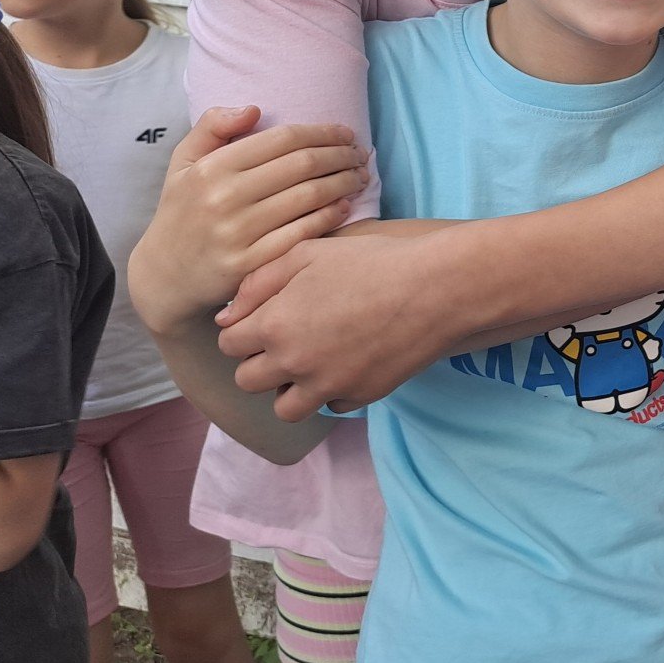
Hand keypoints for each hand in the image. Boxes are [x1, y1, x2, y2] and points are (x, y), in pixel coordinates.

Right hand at [128, 107, 365, 332]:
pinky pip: (303, 234)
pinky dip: (331, 216)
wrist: (165, 277)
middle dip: (341, 155)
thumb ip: (212, 127)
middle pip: (303, 165)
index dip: (322, 132)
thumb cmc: (183, 211)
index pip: (283, 139)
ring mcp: (238, 234)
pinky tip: (345, 206)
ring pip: (309, 198)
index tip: (345, 132)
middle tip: (360, 154)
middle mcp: (224, 198)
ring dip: (344, 183)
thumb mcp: (183, 163)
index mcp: (212, 168)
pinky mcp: (250, 265)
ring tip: (359, 176)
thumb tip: (254, 109)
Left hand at [215, 224, 454, 421]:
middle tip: (286, 340)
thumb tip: (227, 316)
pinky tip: (349, 364)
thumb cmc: (373, 262)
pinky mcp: (360, 397)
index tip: (264, 319)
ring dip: (290, 388)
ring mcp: (327, 385)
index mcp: (274, 325)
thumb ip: (259, 282)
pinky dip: (333, 391)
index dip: (243, 330)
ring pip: (285, 408)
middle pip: (248, 381)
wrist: (436, 288)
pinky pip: (332, 406)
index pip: (229, 344)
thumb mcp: (309, 254)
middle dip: (260, 361)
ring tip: (310, 363)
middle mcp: (293, 363)